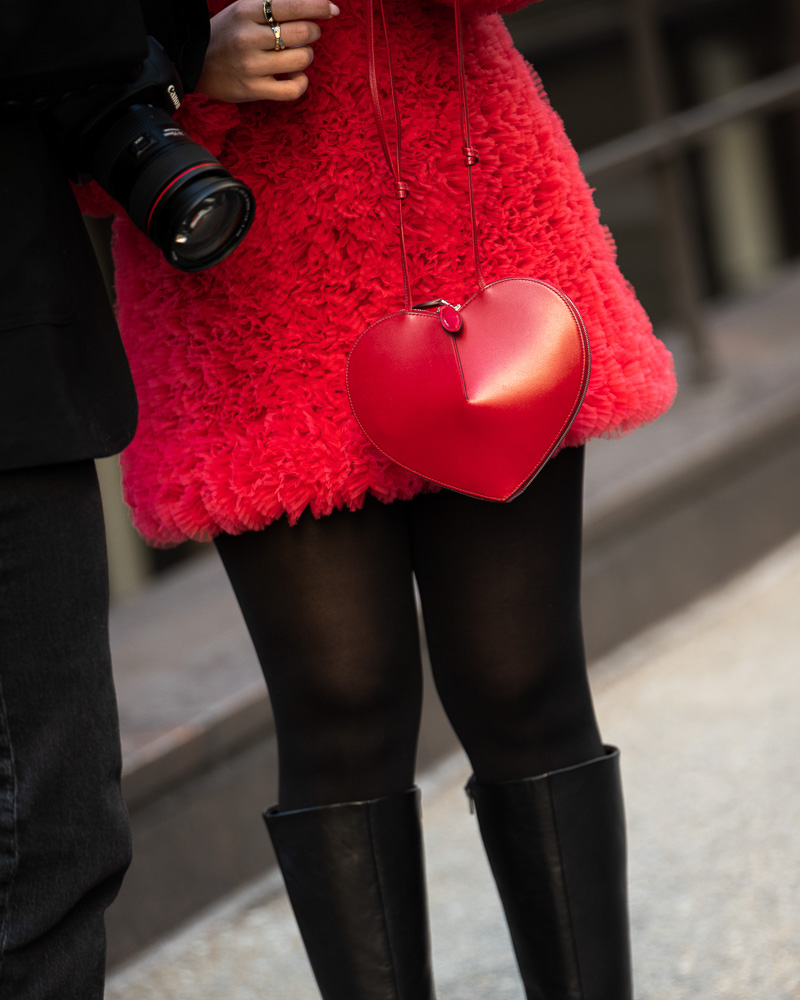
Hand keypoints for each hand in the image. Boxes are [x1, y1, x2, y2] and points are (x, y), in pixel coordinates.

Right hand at [196, 0, 339, 102]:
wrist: (195, 64)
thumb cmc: (227, 34)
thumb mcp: (243, 10)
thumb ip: (272, 6)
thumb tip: (308, 4)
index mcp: (246, 11)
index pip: (292, 4)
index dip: (318, 6)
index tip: (332, 9)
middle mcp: (249, 38)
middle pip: (302, 32)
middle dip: (313, 31)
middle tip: (309, 33)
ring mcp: (252, 66)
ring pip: (301, 59)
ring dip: (307, 55)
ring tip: (298, 54)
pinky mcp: (254, 90)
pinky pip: (293, 89)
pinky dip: (302, 82)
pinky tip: (296, 77)